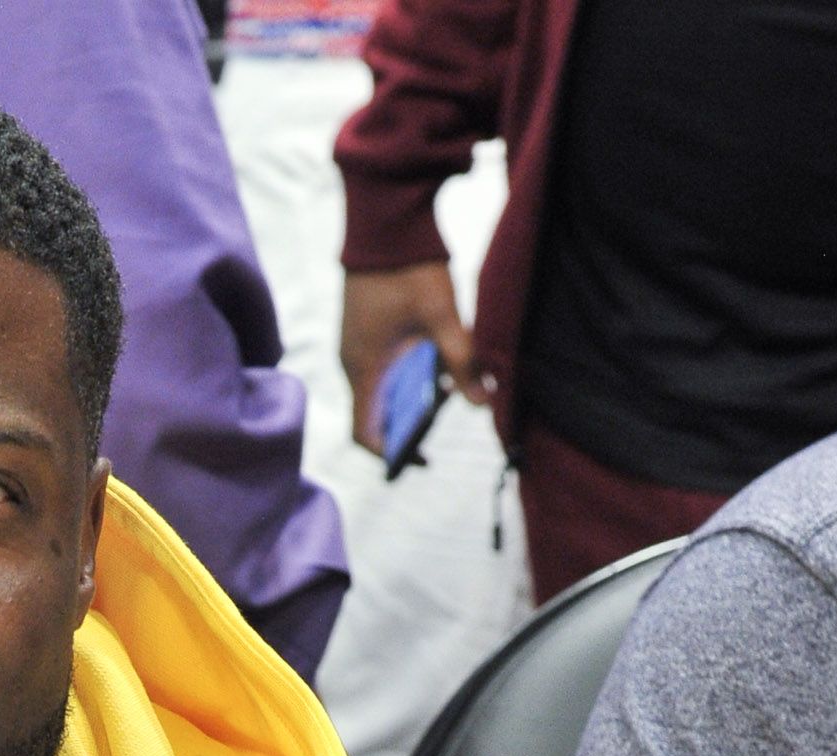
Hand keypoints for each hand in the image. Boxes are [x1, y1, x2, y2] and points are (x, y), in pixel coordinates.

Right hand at [339, 260, 485, 451]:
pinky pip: (381, 368)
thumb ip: (463, 361)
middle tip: (439, 422)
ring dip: (407, 398)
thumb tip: (483, 402)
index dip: (391, 453)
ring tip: (443, 390)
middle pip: (374, 414)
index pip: (365, 433)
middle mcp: (353, 363)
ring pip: (379, 390)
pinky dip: (404, 376)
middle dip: (406, 425)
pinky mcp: (364, 331)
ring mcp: (355, 346)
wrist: (384, 218)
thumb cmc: (407, 266)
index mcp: (364, 368)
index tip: (419, 456)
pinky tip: (432, 362)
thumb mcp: (442, 316)